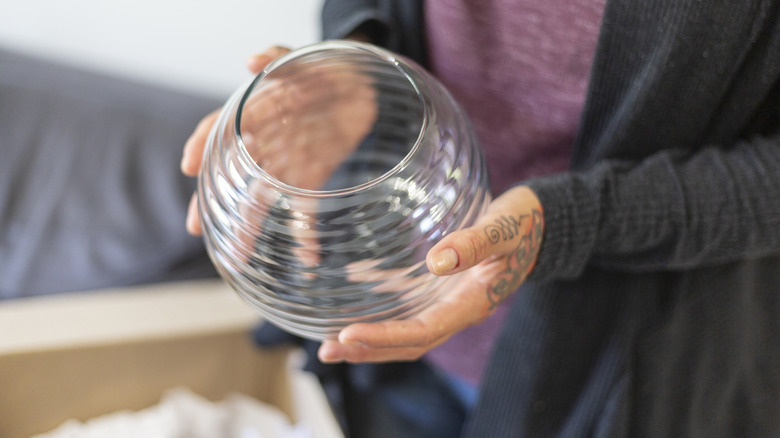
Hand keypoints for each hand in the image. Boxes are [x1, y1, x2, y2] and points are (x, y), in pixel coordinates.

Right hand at [181, 46, 377, 239]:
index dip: (201, 145)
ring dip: (250, 227)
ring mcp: (285, 164)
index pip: (217, 130)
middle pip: (230, 176)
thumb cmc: (321, 71)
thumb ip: (278, 58)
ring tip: (238, 254)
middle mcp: (262, 144)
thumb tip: (253, 60)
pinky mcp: (312, 178)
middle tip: (195, 227)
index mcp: (251, 114)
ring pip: (260, 199)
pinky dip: (305, 235)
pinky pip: (305, 211)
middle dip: (212, 201)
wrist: (357, 86)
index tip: (189, 166)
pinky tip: (308, 258)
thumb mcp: (300, 60)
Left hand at [318, 186, 544, 362]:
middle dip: (368, 349)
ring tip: (331, 339)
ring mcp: (449, 299)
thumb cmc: (523, 223)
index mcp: (473, 303)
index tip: (348, 335)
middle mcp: (458, 309)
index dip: (385, 337)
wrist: (538, 222)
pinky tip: (356, 279)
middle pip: (409, 342)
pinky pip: (408, 298)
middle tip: (326, 350)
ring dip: (370, 337)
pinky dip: (381, 296)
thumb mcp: (503, 228)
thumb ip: (473, 244)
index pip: (423, 332)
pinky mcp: (443, 284)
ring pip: (406, 328)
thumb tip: (435, 263)